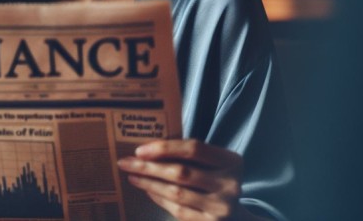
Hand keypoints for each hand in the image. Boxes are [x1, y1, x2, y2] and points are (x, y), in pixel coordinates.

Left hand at [117, 139, 260, 219]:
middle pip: (181, 172)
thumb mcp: (213, 163)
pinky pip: (178, 209)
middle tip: (125, 163)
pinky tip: (148, 191)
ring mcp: (221, 207)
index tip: (139, 150)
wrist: (237, 215)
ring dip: (149, 184)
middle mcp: (230, 185)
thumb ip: (188, 155)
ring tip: (132, 177)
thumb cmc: (216, 179)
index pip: (194, 149)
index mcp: (231, 161)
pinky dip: (159, 199)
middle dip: (148, 167)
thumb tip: (146, 149)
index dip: (165, 148)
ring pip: (176, 193)